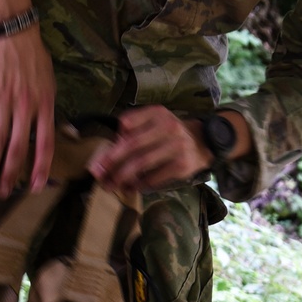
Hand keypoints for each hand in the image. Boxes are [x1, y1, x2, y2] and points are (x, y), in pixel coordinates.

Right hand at [0, 27, 55, 195]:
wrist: (13, 32)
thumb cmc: (34, 57)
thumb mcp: (50, 83)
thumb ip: (48, 108)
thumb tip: (54, 130)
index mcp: (45, 105)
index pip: (46, 143)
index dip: (41, 167)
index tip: (36, 186)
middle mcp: (27, 107)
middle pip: (19, 147)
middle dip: (11, 174)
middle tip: (4, 194)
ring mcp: (6, 101)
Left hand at [90, 107, 210, 191]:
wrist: (204, 141)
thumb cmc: (171, 132)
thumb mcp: (156, 121)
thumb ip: (135, 129)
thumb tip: (110, 150)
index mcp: (156, 113)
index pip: (127, 122)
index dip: (112, 140)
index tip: (100, 156)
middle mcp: (167, 126)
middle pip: (131, 144)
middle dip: (111, 161)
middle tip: (97, 173)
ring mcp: (176, 146)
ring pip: (141, 163)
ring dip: (122, 176)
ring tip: (110, 185)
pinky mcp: (182, 165)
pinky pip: (155, 177)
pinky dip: (140, 184)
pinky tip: (131, 188)